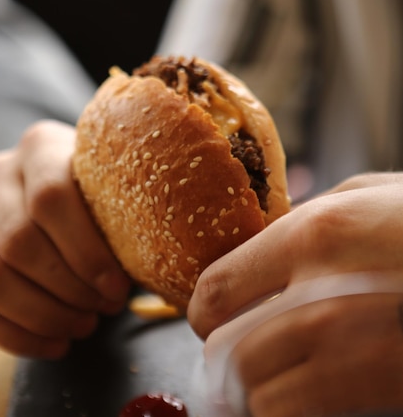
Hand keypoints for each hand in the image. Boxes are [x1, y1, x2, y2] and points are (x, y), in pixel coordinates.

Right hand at [0, 120, 129, 358]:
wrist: (57, 195)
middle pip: (20, 241)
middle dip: (68, 289)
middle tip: (106, 310)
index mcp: (40, 147)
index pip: (51, 198)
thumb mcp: (111, 186)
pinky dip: (19, 335)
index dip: (86, 252)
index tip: (118, 289)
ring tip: (85, 326)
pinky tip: (56, 344)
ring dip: (44, 315)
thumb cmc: (99, 194)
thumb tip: (164, 264)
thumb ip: (125, 210)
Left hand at [188, 172, 402, 415]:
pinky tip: (300, 392)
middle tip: (228, 356)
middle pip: (226, 351)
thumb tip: (263, 249)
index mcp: (316, 236)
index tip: (211, 315)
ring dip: (250, 392)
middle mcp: (327, 296)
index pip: (215, 290)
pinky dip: (286, 410)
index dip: (203, 310)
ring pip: (257, 396)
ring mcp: (358, 353)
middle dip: (220, 358)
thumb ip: (310, 220)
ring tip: (259, 379)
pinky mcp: (385, 390)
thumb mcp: (372, 193)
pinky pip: (299, 416)